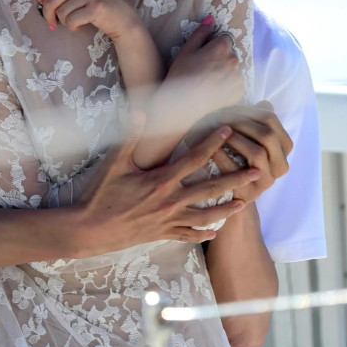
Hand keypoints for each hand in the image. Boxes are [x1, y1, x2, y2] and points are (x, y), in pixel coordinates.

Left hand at [33, 0, 141, 40]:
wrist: (123, 18)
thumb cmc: (96, 3)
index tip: (43, 3)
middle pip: (49, 0)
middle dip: (48, 16)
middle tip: (54, 23)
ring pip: (61, 13)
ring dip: (65, 22)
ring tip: (75, 20)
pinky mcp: (96, 7)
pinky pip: (71, 21)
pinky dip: (74, 27)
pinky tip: (82, 24)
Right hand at [74, 115, 260, 253]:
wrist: (90, 230)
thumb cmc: (100, 194)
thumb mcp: (114, 163)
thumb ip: (130, 137)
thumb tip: (140, 111)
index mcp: (161, 180)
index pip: (194, 158)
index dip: (212, 142)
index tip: (228, 129)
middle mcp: (170, 201)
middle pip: (210, 188)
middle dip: (236, 179)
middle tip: (257, 172)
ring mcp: (168, 220)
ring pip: (205, 215)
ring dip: (227, 209)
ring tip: (244, 203)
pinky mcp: (161, 234)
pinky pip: (188, 235)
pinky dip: (203, 234)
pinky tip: (216, 232)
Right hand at [164, 17, 244, 127]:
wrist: (183, 105)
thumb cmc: (181, 75)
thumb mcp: (186, 50)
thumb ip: (201, 33)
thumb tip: (211, 18)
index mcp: (222, 47)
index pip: (224, 40)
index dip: (213, 47)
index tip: (203, 57)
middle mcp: (234, 60)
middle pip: (230, 54)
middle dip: (220, 59)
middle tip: (203, 71)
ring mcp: (238, 77)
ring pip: (232, 69)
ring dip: (224, 72)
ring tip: (208, 83)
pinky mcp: (239, 92)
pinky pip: (235, 84)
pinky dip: (227, 86)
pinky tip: (213, 91)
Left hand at [208, 101, 292, 203]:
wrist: (230, 190)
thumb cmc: (238, 155)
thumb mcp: (249, 136)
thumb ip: (258, 119)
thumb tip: (264, 104)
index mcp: (284, 149)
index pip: (272, 122)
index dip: (251, 112)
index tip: (232, 108)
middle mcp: (281, 166)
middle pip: (267, 136)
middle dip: (243, 124)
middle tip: (224, 118)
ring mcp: (267, 181)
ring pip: (257, 153)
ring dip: (236, 139)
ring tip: (218, 132)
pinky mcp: (251, 194)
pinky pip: (237, 172)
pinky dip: (223, 157)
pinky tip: (211, 150)